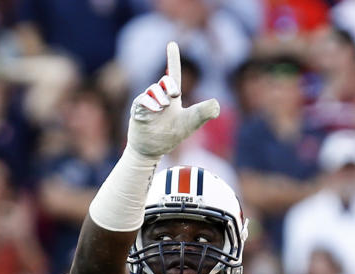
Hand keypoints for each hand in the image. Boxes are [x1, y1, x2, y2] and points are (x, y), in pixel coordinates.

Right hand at [126, 42, 219, 157]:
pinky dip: (149, 102)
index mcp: (172, 97)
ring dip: (160, 96)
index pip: (173, 74)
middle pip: (165, 81)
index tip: (172, 43)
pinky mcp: (138, 110)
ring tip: (164, 107)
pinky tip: (156, 109)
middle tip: (176, 95)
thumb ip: (204, 112)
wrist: (153, 149)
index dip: (173, 59)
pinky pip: (142, 100)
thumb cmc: (171, 135)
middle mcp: (159, 96)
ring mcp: (148, 102)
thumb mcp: (191, 123)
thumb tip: (216, 104)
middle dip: (170, 83)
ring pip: (153, 89)